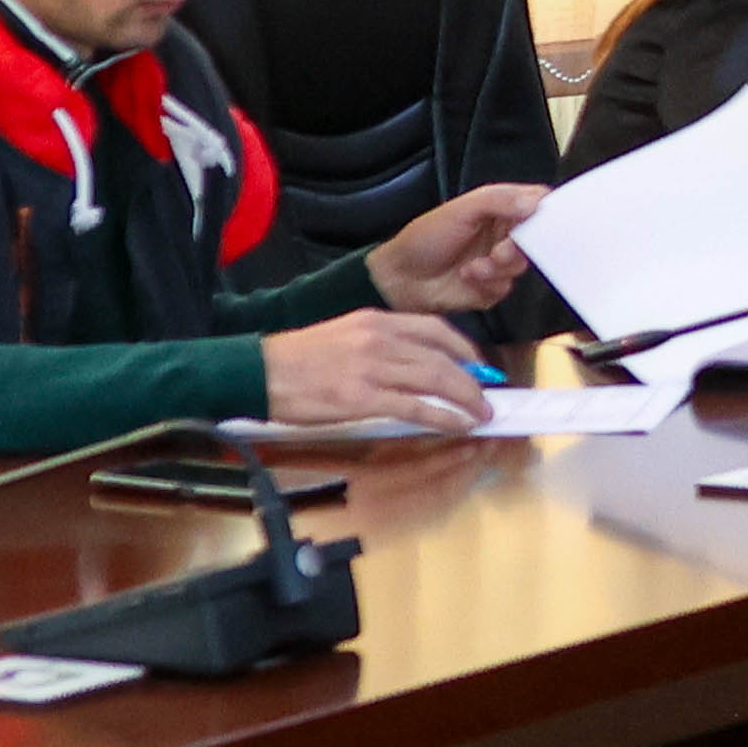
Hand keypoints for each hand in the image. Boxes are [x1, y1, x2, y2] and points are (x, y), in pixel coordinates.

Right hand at [264, 310, 493, 430]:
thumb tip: (418, 368)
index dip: (464, 349)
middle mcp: (379, 338)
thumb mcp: (345, 337)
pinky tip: (458, 425)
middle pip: (442, 357)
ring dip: (465, 399)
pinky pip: (415, 407)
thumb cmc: (299, 360)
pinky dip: (443, 417)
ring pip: (435, 380)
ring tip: (481, 413)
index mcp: (375, 320)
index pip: (435, 329)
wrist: (259, 372)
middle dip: (472, 379)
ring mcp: (371, 367)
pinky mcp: (362, 397)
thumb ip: (382, 346)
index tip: (479, 365)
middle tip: (488, 396)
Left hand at [366, 182, 543, 317]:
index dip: (542, 212)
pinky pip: (506, 287)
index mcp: (497, 210)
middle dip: (517, 247)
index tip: (538, 220)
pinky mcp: (490, 288)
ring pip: (520, 266)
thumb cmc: (424, 238)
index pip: (534, 204)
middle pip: (534, 239)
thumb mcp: (460, 210)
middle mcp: (500, 235)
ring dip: (499, 267)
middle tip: (500, 249)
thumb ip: (499, 200)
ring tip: (475, 266)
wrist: (399, 278)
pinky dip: (488, 284)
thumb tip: (535, 203)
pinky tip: (467, 277)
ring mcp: (496, 262)